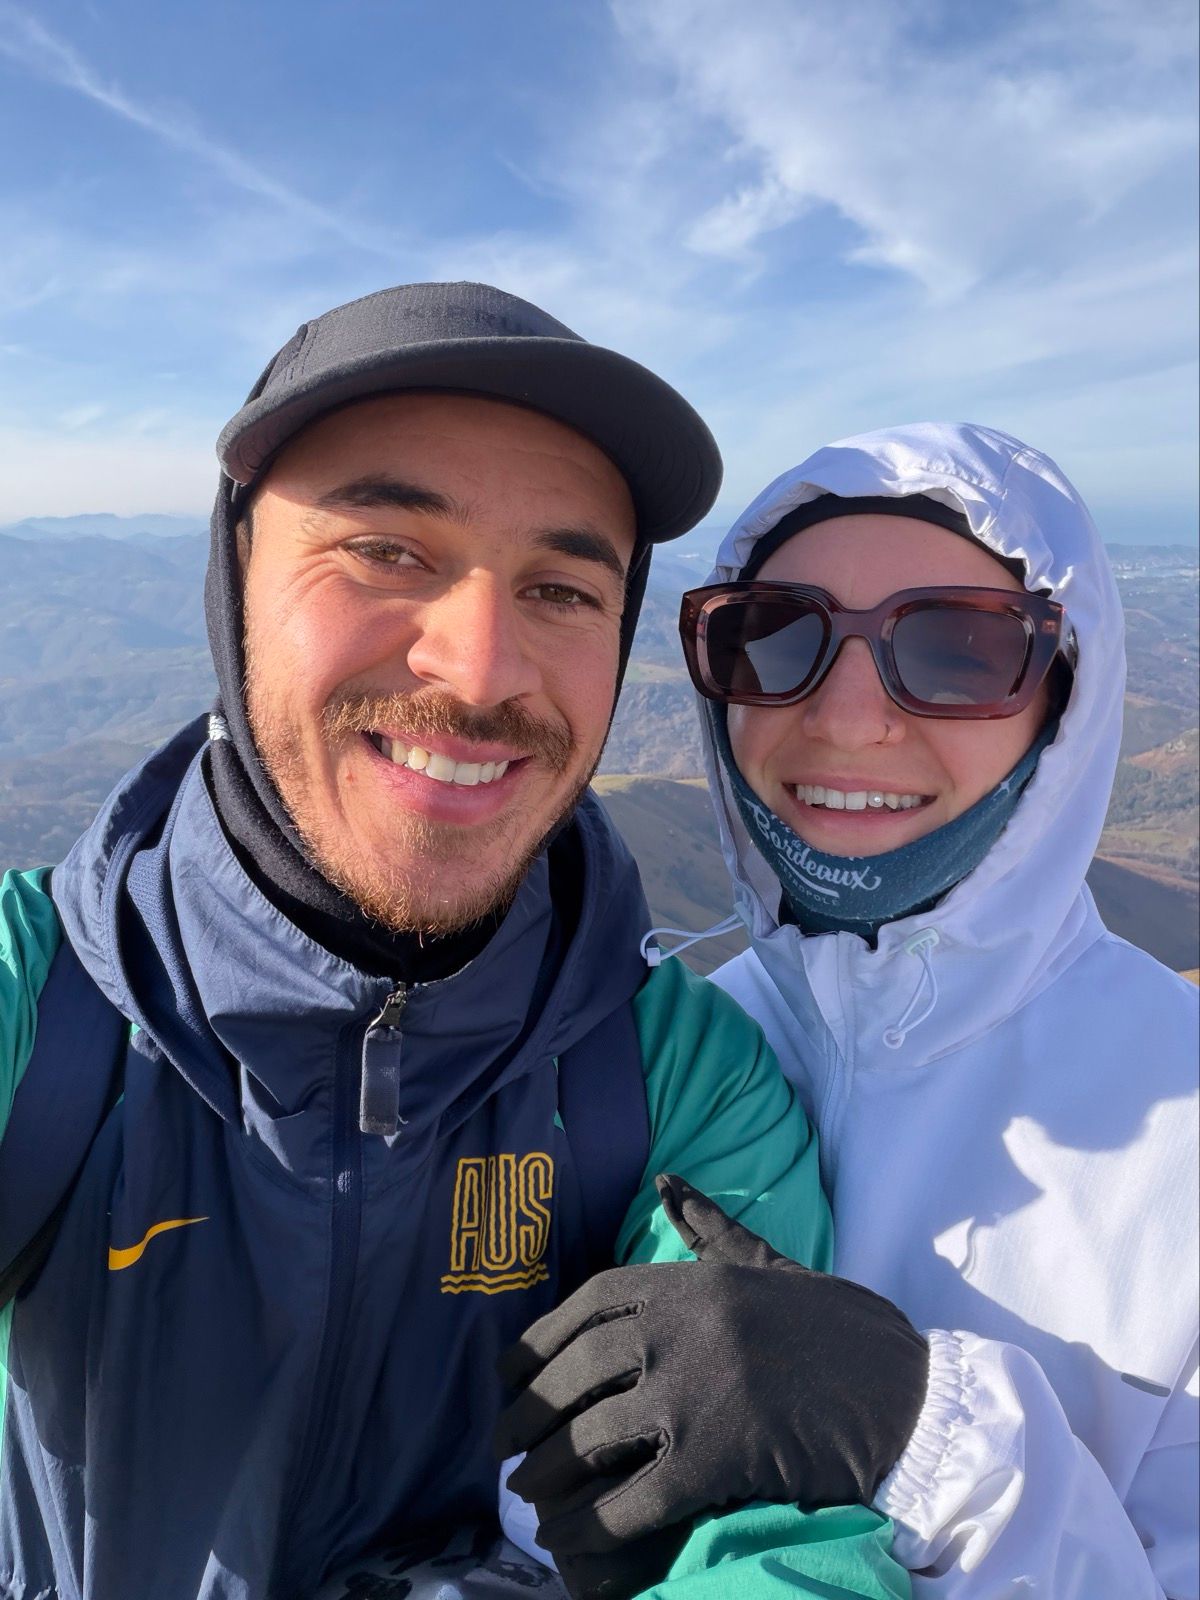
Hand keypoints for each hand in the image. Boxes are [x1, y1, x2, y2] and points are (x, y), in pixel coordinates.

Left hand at [494, 1175, 927, 1596]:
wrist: (907, 1392)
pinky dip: (594, 1524)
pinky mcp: (718, 1456)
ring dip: (550, 1471)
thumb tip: (666, 1180)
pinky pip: (634, 1498)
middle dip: (530, 1409)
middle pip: (577, 1370)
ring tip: (527, 1494)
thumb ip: (709, 1228)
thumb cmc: (835, 1329)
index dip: (539, 1340)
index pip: (588, 1302)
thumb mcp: (768, 1266)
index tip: (506, 1371)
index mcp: (689, 1280)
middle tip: (502, 1441)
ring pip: (594, 1436)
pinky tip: (572, 1538)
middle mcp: (682, 1326)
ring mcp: (697, 1391)